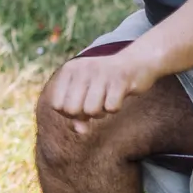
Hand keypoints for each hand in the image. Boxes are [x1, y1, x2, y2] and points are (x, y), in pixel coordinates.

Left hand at [43, 50, 162, 131]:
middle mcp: (82, 69)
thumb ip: (78, 114)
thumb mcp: (86, 94)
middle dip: (83, 115)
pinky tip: (118, 96)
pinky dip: (115, 107)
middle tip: (94, 106)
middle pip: (71, 110)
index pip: (56, 104)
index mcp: (69, 70)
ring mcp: (101, 73)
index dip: (68, 113)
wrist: (136, 62)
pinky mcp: (120, 79)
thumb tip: (79, 130)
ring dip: (100, 112)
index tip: (80, 106)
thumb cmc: (106, 82)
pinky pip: (112, 108)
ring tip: (105, 100)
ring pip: (91, 110)